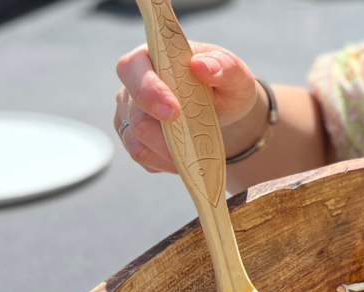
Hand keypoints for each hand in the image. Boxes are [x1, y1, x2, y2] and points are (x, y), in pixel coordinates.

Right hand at [114, 42, 259, 173]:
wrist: (222, 109)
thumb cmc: (224, 84)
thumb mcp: (235, 74)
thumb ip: (223, 66)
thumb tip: (201, 65)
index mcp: (151, 57)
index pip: (132, 69)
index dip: (148, 91)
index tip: (173, 111)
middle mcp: (132, 85)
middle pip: (135, 115)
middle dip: (163, 134)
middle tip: (192, 144)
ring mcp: (129, 113)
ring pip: (136, 141)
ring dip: (168, 152)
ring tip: (196, 153)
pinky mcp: (133, 138)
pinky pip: (143, 156)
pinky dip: (166, 163)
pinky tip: (186, 158)